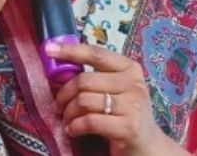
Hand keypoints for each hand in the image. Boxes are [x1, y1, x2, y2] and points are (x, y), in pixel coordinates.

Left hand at [51, 43, 186, 155]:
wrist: (147, 146)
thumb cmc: (125, 114)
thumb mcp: (116, 91)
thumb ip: (95, 79)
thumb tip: (59, 69)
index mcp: (129, 68)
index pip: (96, 54)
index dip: (70, 50)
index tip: (49, 49)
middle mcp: (134, 83)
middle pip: (84, 81)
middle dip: (64, 94)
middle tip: (58, 106)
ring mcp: (133, 105)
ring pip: (84, 101)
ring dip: (69, 113)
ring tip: (68, 121)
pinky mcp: (128, 127)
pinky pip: (89, 121)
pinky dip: (75, 126)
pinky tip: (73, 130)